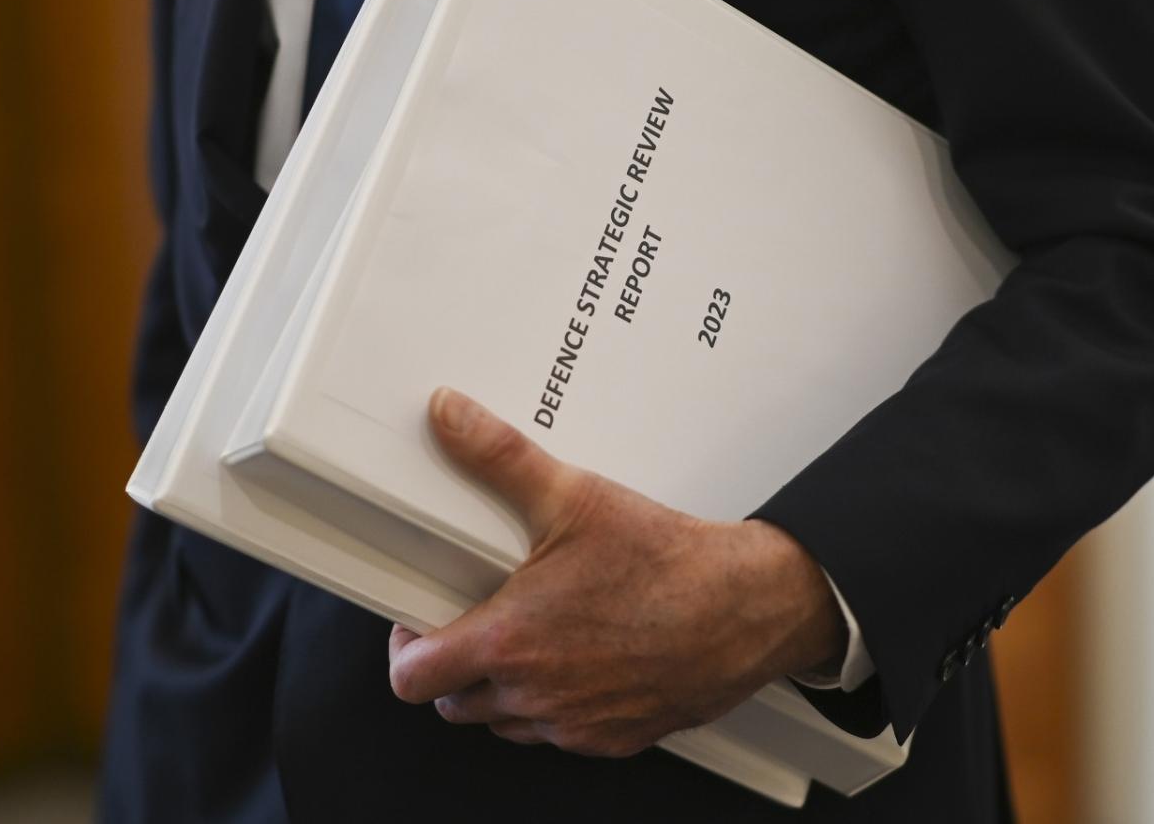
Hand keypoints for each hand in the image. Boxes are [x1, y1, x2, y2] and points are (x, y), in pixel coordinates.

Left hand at [387, 387, 845, 757]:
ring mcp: (576, 724)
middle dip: (455, 667)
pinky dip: (558, 705)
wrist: (749, 606)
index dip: (404, 651)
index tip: (420, 623)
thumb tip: (449, 415)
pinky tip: (584, 659)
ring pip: (507, 723)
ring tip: (533, 637)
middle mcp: (536, 695)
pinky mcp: (617, 738)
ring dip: (505, 690)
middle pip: (455, 704)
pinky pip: (563, 734)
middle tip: (479, 621)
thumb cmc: (668, 562)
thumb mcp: (576, 495)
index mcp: (509, 642)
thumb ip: (500, 456)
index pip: (413, 678)